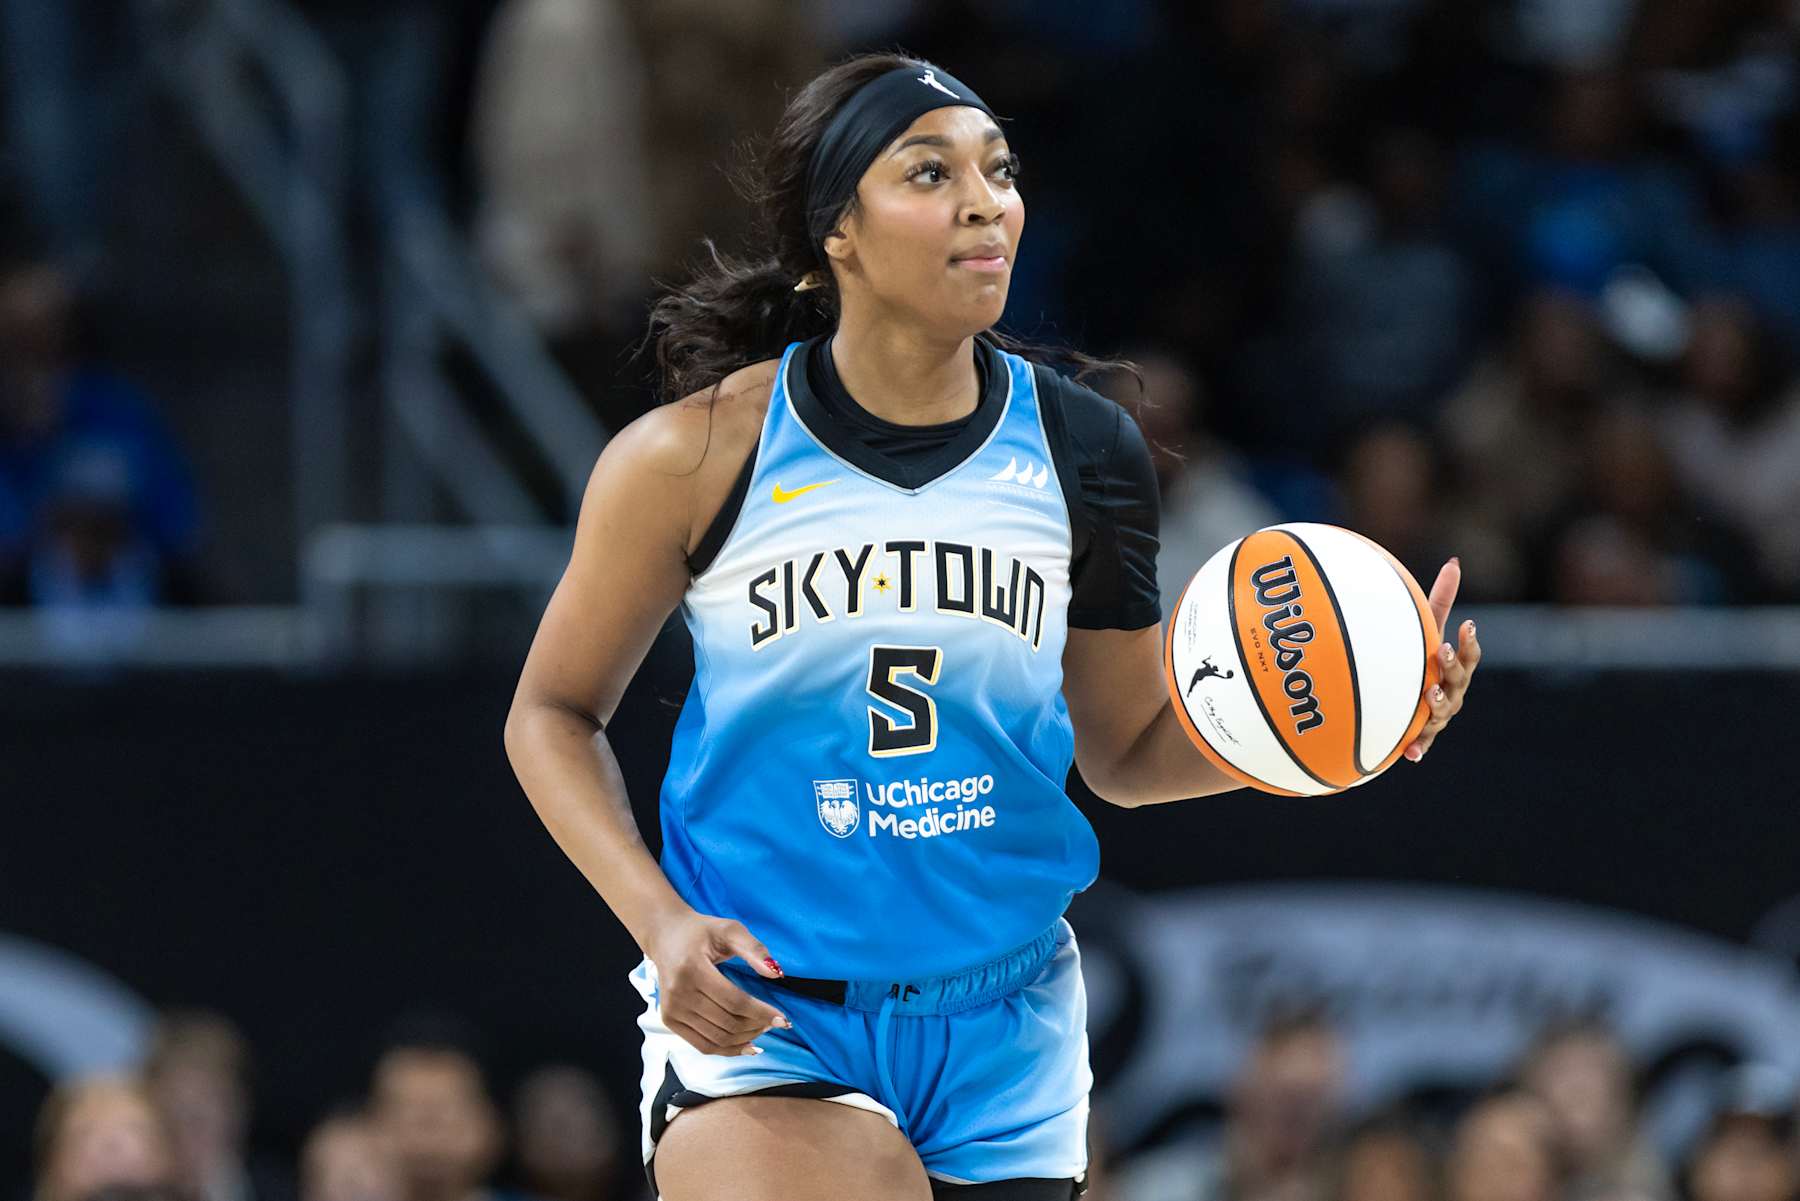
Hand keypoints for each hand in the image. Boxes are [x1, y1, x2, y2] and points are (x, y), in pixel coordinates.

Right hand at [645, 909, 792, 1055]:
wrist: (666, 936)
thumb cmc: (700, 932)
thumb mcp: (729, 929)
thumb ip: (754, 949)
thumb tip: (776, 974)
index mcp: (692, 968)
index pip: (734, 1002)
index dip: (761, 1013)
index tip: (783, 1019)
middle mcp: (678, 993)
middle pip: (727, 1023)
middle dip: (757, 1027)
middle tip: (775, 1022)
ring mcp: (671, 1010)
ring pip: (717, 1039)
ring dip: (745, 1039)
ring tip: (763, 1030)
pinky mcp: (669, 1020)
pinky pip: (703, 1045)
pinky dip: (727, 1050)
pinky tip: (746, 1045)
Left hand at [1405, 557, 1479, 761]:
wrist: (1403, 702)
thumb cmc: (1419, 660)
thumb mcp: (1427, 630)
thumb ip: (1440, 600)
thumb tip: (1454, 562)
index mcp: (1455, 668)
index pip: (1469, 654)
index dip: (1469, 641)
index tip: (1466, 625)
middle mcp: (1451, 692)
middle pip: (1458, 680)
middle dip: (1451, 665)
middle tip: (1441, 649)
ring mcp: (1437, 716)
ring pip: (1442, 711)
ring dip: (1437, 703)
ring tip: (1427, 694)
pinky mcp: (1420, 735)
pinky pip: (1420, 743)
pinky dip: (1417, 748)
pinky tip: (1410, 755)